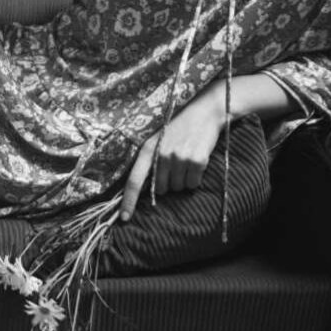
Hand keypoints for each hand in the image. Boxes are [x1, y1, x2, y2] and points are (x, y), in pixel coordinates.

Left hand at [120, 88, 224, 221]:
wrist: (205, 112)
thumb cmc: (179, 126)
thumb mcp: (157, 138)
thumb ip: (149, 160)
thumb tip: (143, 188)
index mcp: (148, 149)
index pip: (134, 180)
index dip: (129, 201)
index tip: (125, 219)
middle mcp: (162, 155)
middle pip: (160, 189)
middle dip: (167, 183)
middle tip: (175, 165)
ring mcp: (180, 158)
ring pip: (178, 187)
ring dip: (182, 180)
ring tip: (186, 160)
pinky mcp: (197, 160)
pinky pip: (193, 183)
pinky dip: (195, 178)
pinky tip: (196, 161)